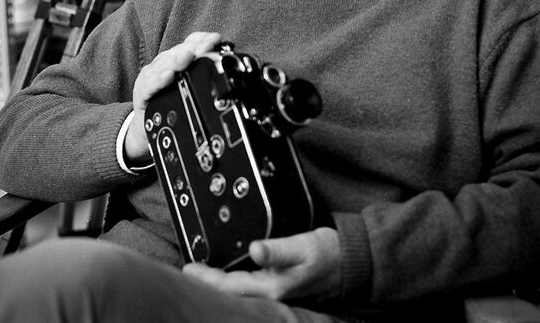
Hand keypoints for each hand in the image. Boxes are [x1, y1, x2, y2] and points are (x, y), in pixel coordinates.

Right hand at [124, 31, 221, 163]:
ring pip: (163, 64)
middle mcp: (162, 66)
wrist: (145, 131)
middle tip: (208, 46)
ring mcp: (150, 79)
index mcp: (174, 62)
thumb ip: (202, 76)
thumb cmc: (168, 107)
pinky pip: (149, 85)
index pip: (189, 44)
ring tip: (188, 56)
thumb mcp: (188, 89)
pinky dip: (159, 79)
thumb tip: (225, 68)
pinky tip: (168, 75)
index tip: (216, 38)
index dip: (202, 39)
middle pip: (177, 52)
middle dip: (194, 48)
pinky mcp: (142, 94)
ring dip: (177, 59)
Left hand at [183, 227, 340, 301]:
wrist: (352, 262)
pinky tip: (228, 275)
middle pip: (231, 292)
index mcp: (273, 287)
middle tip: (188, 271)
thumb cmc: (328, 253)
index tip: (188, 269)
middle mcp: (272, 294)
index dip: (207, 278)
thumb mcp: (303, 246)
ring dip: (220, 283)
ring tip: (201, 273)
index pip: (231, 286)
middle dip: (209, 283)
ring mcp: (276, 292)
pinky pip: (250, 287)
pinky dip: (234, 281)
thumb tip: (254, 250)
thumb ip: (277, 250)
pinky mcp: (280, 286)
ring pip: (239, 291)